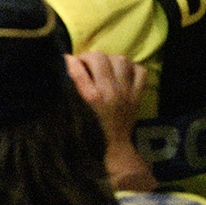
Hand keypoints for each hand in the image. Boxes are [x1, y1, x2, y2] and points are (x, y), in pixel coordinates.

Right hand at [66, 51, 156, 190]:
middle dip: (88, 57)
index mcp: (90, 97)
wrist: (113, 147)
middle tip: (85, 64)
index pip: (77, 67)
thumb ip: (70, 87)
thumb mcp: (73, 110)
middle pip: (99, 57)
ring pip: (120, 59)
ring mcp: (126, 92)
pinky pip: (140, 70)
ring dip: (109, 59)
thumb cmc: (87, 130)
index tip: (67, 60)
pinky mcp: (138, 95)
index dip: (69, 60)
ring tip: (103, 67)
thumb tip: (66, 63)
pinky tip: (121, 73)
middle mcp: (109, 91)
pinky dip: (131, 68)